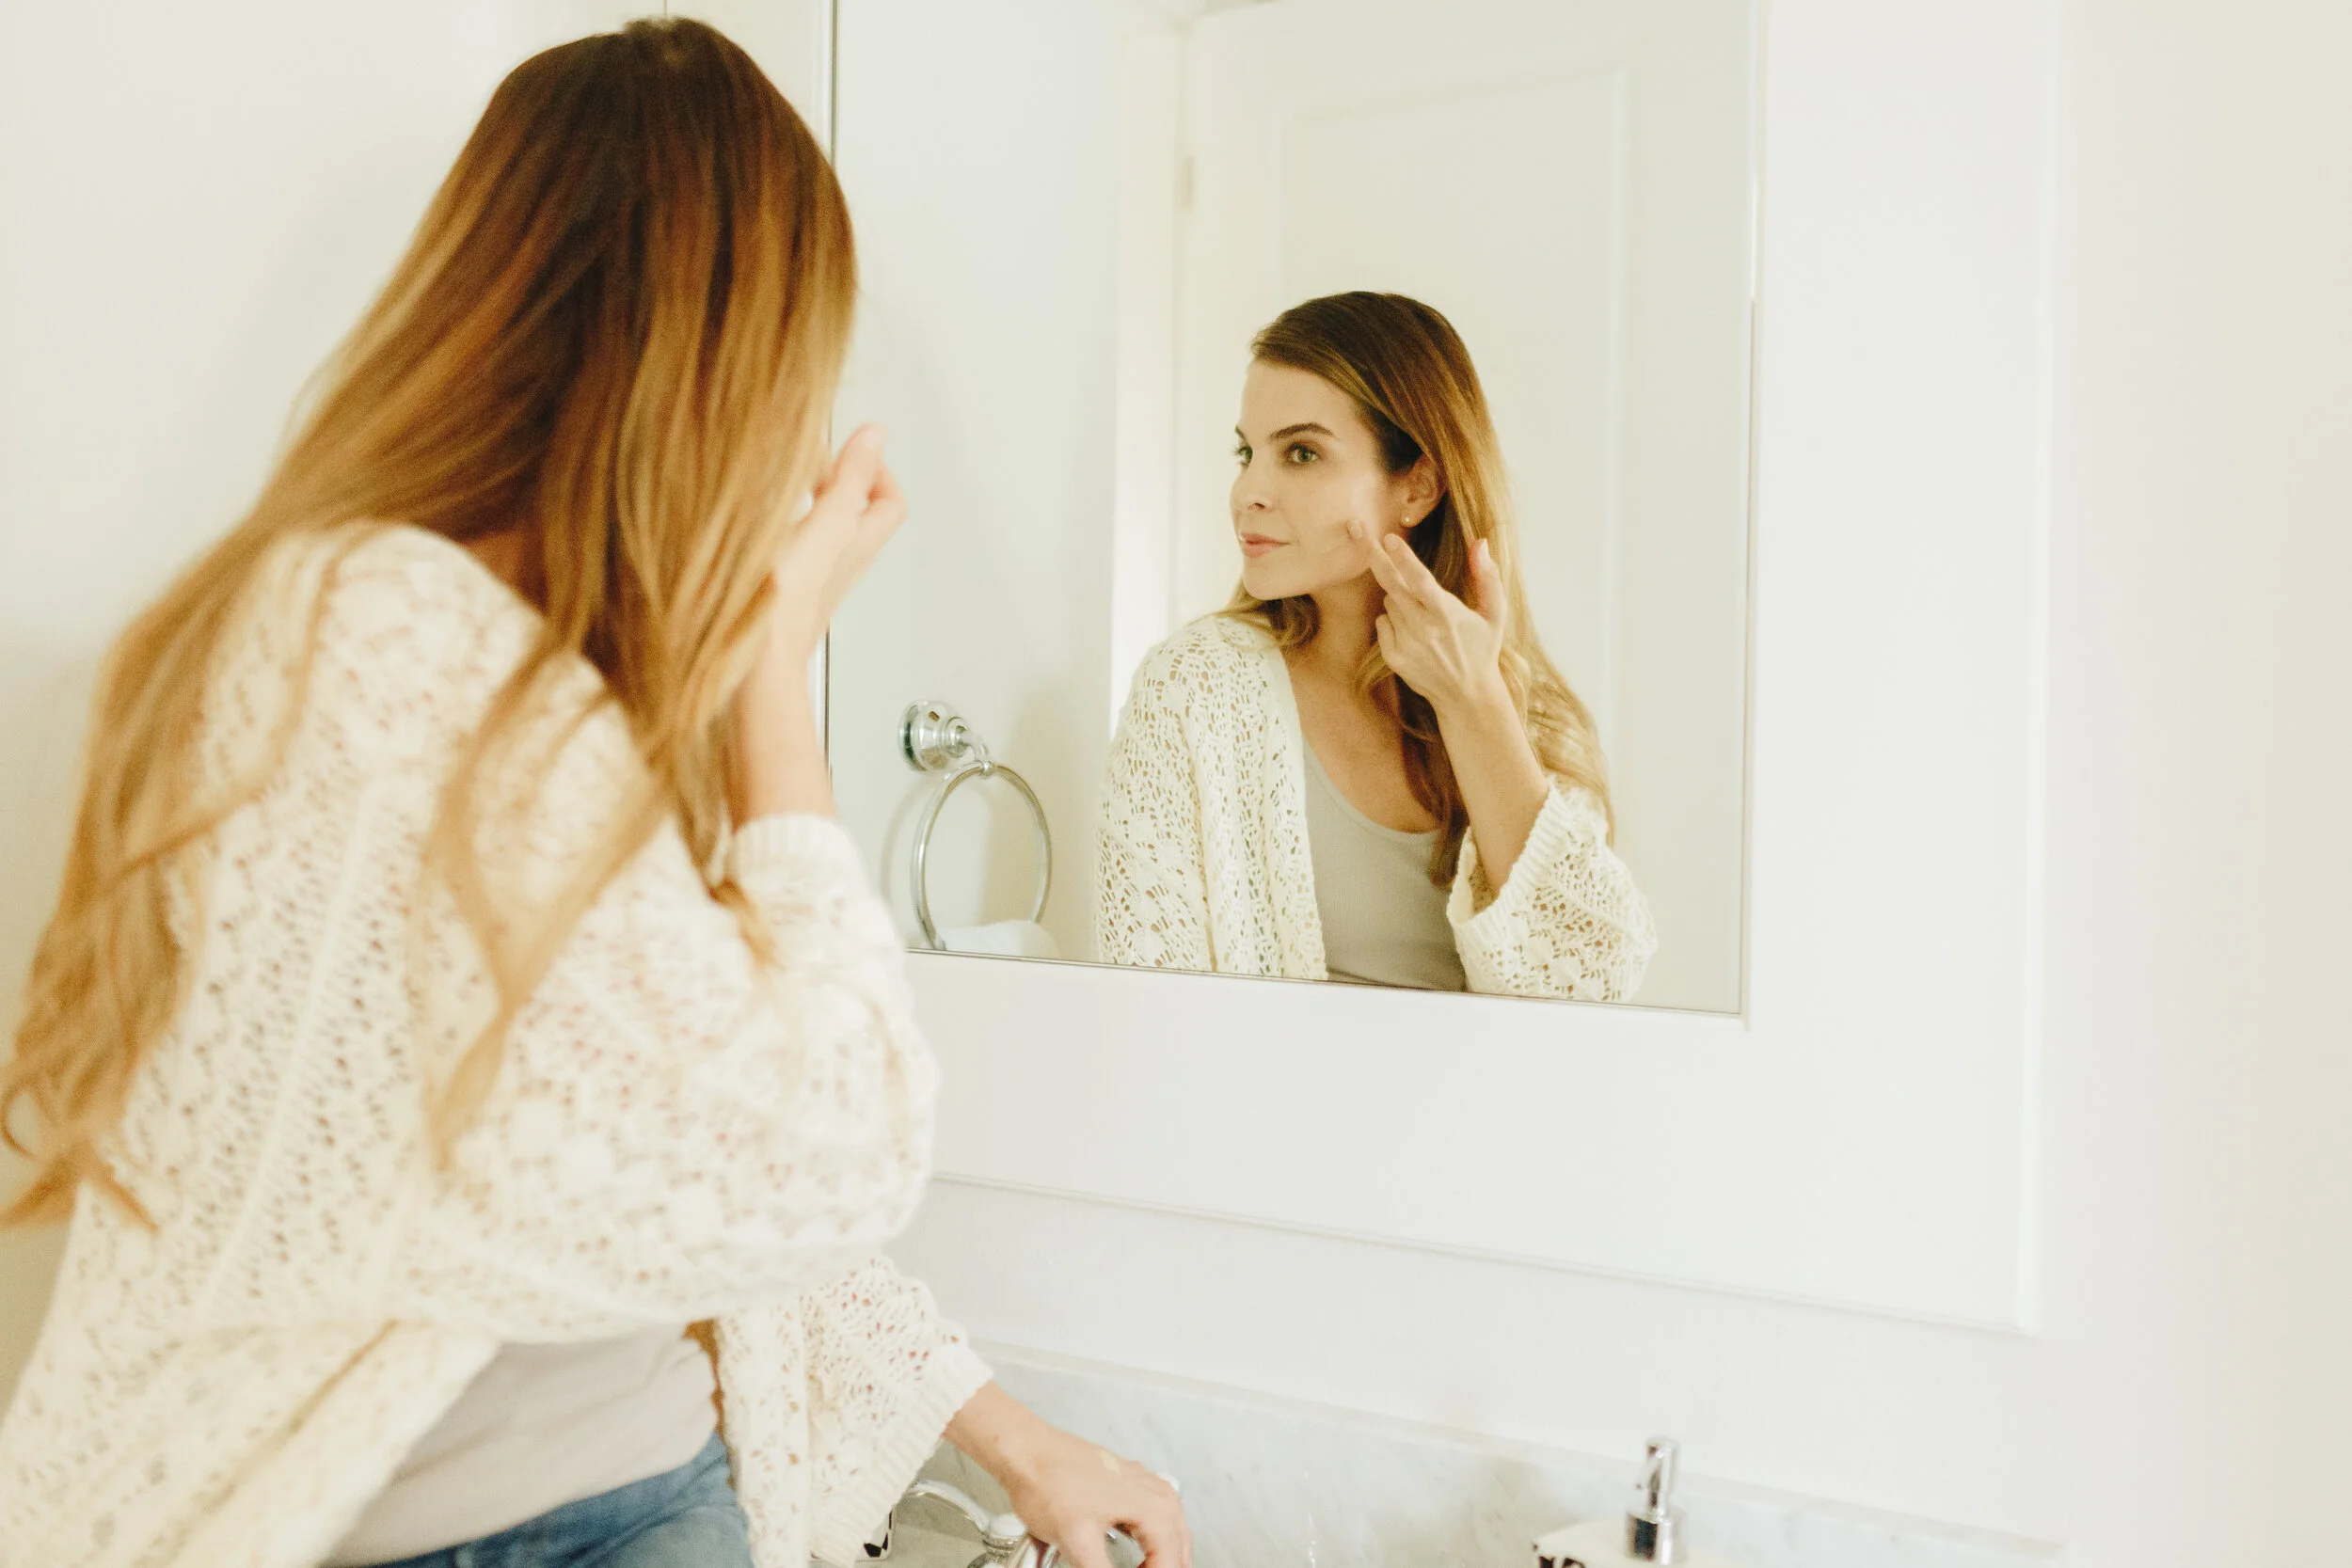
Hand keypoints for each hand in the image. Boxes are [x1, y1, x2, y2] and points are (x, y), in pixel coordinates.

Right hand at [761, 422, 905, 673]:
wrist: (753, 667)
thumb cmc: (784, 605)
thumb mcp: (825, 526)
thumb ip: (850, 480)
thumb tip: (875, 436)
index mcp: (855, 545)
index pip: (889, 503)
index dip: (877, 470)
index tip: (849, 448)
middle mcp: (839, 564)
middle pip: (856, 516)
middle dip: (838, 480)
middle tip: (810, 460)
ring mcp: (811, 581)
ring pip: (823, 533)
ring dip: (809, 501)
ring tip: (783, 482)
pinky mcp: (782, 593)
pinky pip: (793, 552)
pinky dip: (783, 526)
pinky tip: (756, 522)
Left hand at [947, 1384, 1190, 1567]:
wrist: (1027, 1452)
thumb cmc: (1048, 1482)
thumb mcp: (1078, 1543)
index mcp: (1156, 1508)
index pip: (1169, 1564)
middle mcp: (1158, 1494)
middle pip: (1176, 1552)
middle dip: (1161, 1567)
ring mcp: (1145, 1486)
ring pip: (1171, 1537)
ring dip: (1158, 1560)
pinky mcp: (1129, 1486)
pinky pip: (1156, 1522)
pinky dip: (1151, 1545)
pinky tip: (1137, 1554)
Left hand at [1362, 523, 1509, 716]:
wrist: (1466, 695)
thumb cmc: (1482, 648)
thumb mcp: (1495, 614)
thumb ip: (1488, 577)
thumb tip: (1481, 543)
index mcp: (1447, 614)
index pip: (1420, 580)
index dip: (1403, 557)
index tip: (1388, 537)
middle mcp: (1424, 628)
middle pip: (1391, 585)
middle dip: (1374, 555)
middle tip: (1358, 530)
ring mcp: (1406, 644)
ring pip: (1388, 602)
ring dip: (1397, 596)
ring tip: (1421, 611)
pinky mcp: (1393, 658)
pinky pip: (1383, 623)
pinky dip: (1391, 619)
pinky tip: (1411, 629)